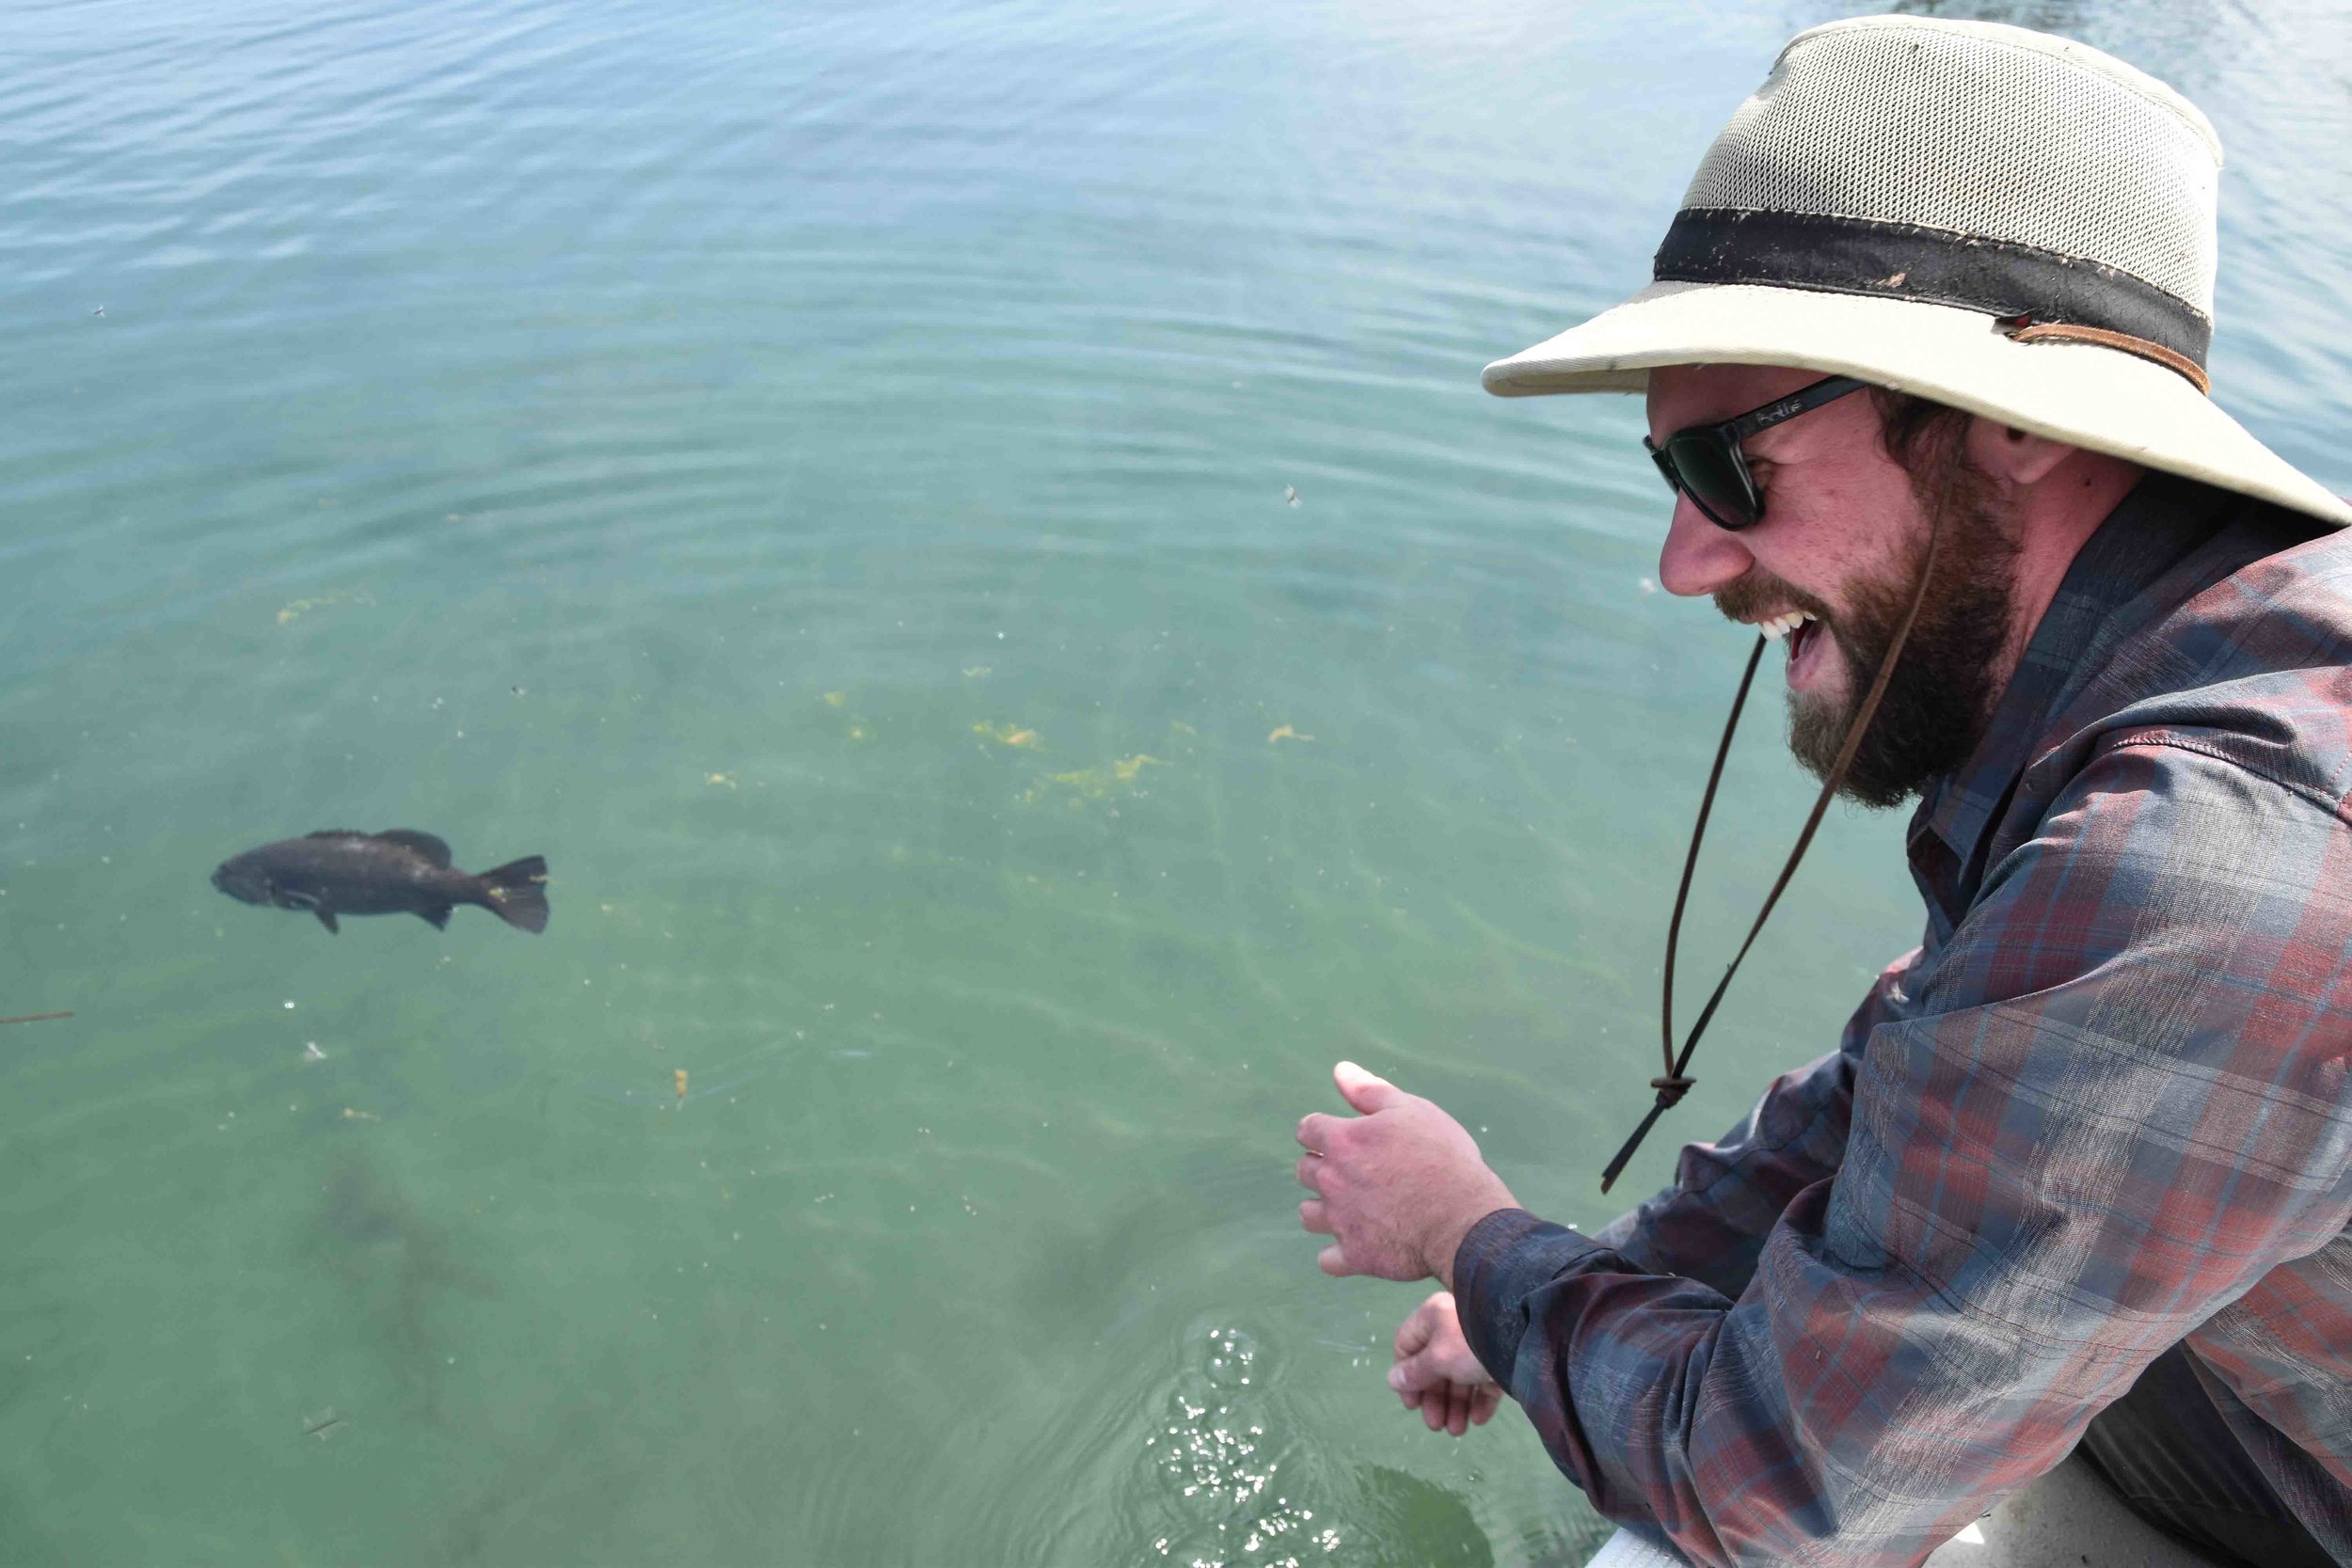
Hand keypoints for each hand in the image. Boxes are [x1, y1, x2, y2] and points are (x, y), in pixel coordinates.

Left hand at [1295, 1060, 1516, 1284]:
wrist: (1463, 1217)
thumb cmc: (1442, 1156)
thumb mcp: (1411, 1110)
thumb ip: (1370, 1091)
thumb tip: (1340, 1071)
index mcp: (1343, 1141)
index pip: (1307, 1129)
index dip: (1321, 1130)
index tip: (1339, 1136)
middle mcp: (1332, 1180)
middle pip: (1304, 1171)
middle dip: (1320, 1167)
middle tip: (1352, 1171)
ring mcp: (1341, 1221)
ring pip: (1309, 1215)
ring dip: (1322, 1209)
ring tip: (1348, 1208)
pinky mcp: (1355, 1256)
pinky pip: (1328, 1260)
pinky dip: (1337, 1254)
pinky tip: (1355, 1245)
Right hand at [1389, 1291, 1502, 1435]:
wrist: (1523, 1338)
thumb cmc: (1470, 1344)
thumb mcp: (1437, 1358)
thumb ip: (1415, 1372)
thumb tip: (1393, 1380)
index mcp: (1433, 1318)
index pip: (1408, 1346)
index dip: (1406, 1377)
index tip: (1412, 1405)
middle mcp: (1454, 1328)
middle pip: (1435, 1367)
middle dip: (1435, 1399)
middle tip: (1436, 1425)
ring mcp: (1479, 1344)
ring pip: (1461, 1378)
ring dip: (1456, 1406)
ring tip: (1457, 1431)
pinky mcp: (1501, 1358)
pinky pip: (1485, 1382)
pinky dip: (1480, 1402)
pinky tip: (1479, 1420)